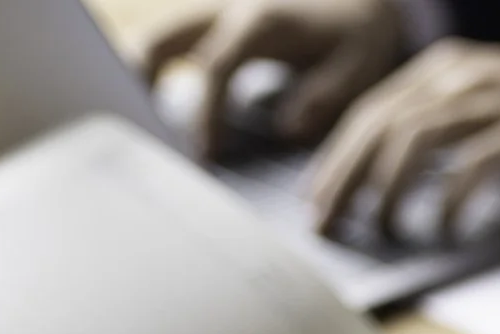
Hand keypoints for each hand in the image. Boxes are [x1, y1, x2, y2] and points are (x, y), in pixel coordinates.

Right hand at [141, 0, 404, 154]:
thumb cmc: (359, 34)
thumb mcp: (360, 65)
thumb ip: (326, 95)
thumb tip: (286, 127)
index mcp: (260, 22)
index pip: (216, 67)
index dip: (205, 112)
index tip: (204, 153)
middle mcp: (228, 11)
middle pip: (161, 40)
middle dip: (140, 84)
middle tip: (139, 136)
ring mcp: (216, 14)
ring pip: (159, 40)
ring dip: (142, 79)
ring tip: (140, 130)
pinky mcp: (215, 25)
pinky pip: (175, 47)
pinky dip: (158, 75)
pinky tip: (159, 114)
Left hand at [307, 40, 499, 242]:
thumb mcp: (493, 97)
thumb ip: (447, 116)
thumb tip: (395, 163)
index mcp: (446, 66)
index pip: (371, 111)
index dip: (337, 158)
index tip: (319, 199)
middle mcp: (462, 76)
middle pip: (381, 126)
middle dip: (345, 178)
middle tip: (328, 224)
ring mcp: (496, 101)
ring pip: (415, 141)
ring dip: (388, 191)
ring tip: (382, 229)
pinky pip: (472, 166)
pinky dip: (449, 199)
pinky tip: (441, 226)